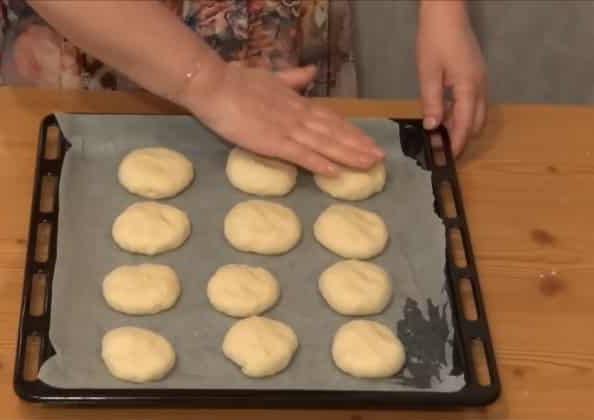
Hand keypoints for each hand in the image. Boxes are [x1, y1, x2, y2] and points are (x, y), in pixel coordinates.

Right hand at [179, 62, 382, 174]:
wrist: (214, 85)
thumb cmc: (235, 81)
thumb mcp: (270, 76)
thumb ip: (292, 78)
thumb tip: (310, 72)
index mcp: (296, 102)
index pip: (330, 118)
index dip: (350, 130)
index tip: (367, 139)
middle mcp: (298, 116)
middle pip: (334, 132)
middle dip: (358, 145)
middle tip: (379, 157)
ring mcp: (287, 129)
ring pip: (325, 144)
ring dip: (349, 155)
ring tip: (369, 165)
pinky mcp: (273, 142)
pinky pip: (301, 155)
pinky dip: (320, 163)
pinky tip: (336, 173)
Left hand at [416, 2, 486, 155]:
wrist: (447, 14)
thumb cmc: (435, 41)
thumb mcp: (428, 73)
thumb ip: (432, 102)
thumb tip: (433, 127)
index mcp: (469, 88)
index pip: (465, 126)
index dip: (456, 144)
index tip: (445, 158)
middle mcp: (481, 87)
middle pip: (476, 123)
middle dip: (461, 138)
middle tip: (440, 147)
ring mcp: (481, 81)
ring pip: (477, 114)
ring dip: (462, 126)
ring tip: (440, 133)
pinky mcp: (477, 75)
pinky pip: (474, 102)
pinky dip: (462, 113)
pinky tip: (445, 114)